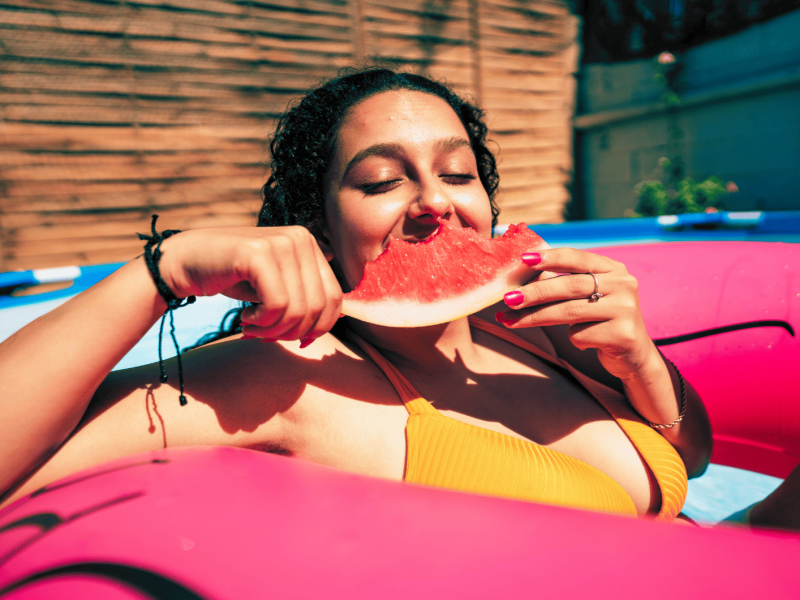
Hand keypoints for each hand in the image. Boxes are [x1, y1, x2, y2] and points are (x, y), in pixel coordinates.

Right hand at [158, 226, 342, 342]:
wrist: (186, 262)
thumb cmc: (234, 278)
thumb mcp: (278, 286)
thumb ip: (305, 296)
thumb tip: (337, 321)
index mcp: (310, 245)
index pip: (335, 298)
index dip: (320, 328)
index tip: (296, 341)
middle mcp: (300, 238)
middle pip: (318, 306)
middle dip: (293, 332)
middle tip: (266, 337)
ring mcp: (281, 242)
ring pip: (298, 309)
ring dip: (274, 330)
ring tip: (253, 328)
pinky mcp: (258, 253)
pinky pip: (277, 304)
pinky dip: (261, 321)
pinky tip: (245, 317)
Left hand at [495, 248, 655, 380]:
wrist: (633, 355)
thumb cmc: (600, 321)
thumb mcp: (587, 297)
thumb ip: (561, 284)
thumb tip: (519, 281)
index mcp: (613, 269)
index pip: (577, 257)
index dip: (549, 257)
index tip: (523, 259)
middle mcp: (623, 284)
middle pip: (570, 285)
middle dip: (535, 292)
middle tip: (508, 298)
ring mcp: (625, 309)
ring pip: (570, 311)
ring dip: (535, 317)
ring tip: (510, 321)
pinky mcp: (623, 334)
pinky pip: (581, 335)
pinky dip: (574, 338)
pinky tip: (585, 341)